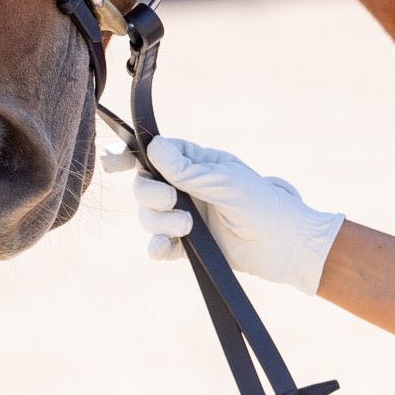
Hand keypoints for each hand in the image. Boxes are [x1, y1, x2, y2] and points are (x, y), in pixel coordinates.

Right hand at [102, 135, 344, 293]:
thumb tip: (153, 146)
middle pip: (144, 186)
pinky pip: (158, 246)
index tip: (112, 161)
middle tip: (171, 199)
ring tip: (187, 227)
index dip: (128, 156)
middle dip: (150, 193)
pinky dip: (158, 247)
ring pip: (149, 217)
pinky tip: (166, 248)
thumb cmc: (260, 203)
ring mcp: (185, 217)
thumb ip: (187, 168)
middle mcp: (186, 188)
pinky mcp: (188, 247)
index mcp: (196, 163)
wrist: (282, 244)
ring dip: (160, 222)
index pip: (154, 154)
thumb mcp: (224, 180)